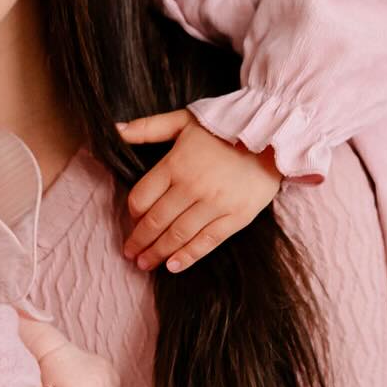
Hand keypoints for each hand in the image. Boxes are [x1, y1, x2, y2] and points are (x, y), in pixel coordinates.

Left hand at [116, 109, 280, 271]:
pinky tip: (173, 266)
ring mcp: (215, 204)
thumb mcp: (183, 119)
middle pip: (156, 220)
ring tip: (145, 264)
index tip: (132, 221)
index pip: (142, 197)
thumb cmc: (224, 126)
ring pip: (178, 235)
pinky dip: (188, 256)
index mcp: (175, 164)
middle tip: (130, 253)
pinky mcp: (237, 217)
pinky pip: (207, 241)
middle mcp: (192, 186)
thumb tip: (114, 129)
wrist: (272, 134)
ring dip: (158, 252)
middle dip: (140, 240)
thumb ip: (147, 127)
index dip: (132, 213)